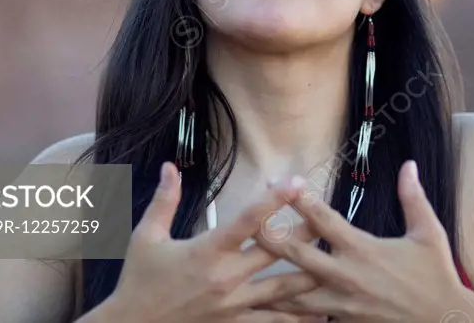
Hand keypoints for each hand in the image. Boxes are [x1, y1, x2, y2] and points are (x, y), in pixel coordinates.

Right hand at [103, 161, 321, 322]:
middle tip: (328, 217)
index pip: (247, 221)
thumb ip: (164, 201)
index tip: (295, 182)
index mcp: (206, 251)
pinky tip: (321, 314)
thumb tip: (170, 166)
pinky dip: (297, 318)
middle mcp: (225, 278)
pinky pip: (272, 322)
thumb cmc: (138, 280)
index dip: (274, 200)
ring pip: (282, 290)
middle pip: (275, 252)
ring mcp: (233, 305)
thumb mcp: (146, 237)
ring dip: (309, 275)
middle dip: (304, 233)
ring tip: (335, 263)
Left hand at [253, 160, 468, 322]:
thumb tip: (408, 165)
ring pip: (295, 292)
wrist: (442, 322)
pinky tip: (270, 306)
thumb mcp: (429, 232)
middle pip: (298, 255)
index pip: (325, 220)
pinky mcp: (343, 322)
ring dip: (271, 277)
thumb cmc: (436, 275)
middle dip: (271, 238)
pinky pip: (310, 317)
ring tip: (246, 267)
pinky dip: (289, 312)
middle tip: (248, 222)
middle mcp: (347, 276)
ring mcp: (342, 303)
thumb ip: (413, 198)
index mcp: (364, 249)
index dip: (301, 200)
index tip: (283, 183)